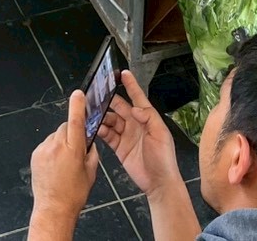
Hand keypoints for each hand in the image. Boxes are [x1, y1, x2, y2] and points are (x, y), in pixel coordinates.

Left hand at [29, 90, 98, 236]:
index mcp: (73, 149)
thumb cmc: (73, 194)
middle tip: (76, 149)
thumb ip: (91, 152)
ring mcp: (44, 149)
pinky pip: (47, 144)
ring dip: (61, 143)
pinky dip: (52, 149)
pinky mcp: (35, 154)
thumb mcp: (91, 172)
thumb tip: (90, 141)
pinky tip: (55, 165)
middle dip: (72, 133)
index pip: (75, 120)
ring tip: (64, 163)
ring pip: (56, 136)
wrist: (53, 209)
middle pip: (65, 127)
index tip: (78, 94)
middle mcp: (56, 146)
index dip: (77, 105)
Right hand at [99, 70, 183, 197]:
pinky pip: (107, 135)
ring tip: (92, 114)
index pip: (138, 98)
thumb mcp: (160, 135)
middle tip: (97, 95)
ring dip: (103, 117)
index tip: (123, 73)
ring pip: (111, 120)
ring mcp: (126, 135)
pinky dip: (100, 131)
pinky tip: (95, 128)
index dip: (131, 85)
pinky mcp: (119, 147)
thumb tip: (134, 108)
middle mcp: (135, 124)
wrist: (158, 183)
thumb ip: (148, 118)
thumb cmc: (164, 159)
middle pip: (120, 107)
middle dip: (109, 100)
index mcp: (147, 118)